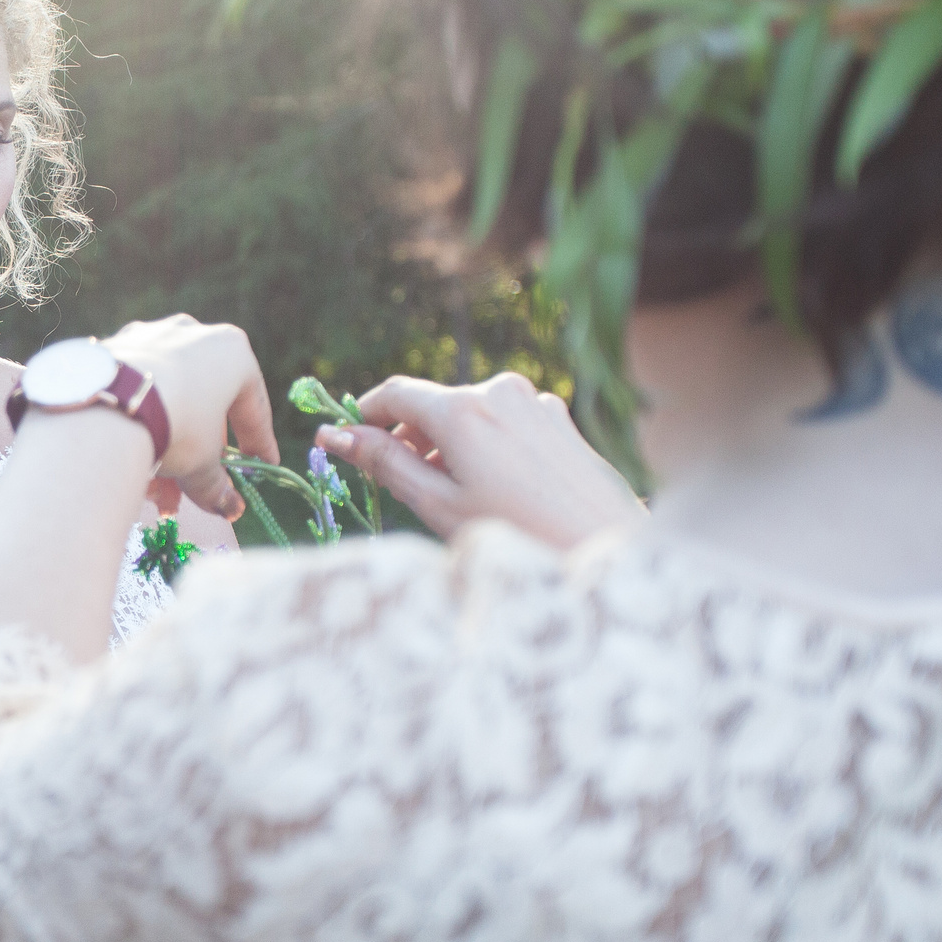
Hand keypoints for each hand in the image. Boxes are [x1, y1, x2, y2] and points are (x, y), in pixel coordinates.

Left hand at [99, 314, 277, 520]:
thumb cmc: (177, 427)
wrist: (109, 404)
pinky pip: (137, 392)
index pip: (253, 407)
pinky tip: (131, 465)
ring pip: (168, 400)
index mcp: (232, 353)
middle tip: (195, 490)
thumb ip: (217, 486)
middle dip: (199, 454)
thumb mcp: (202, 465)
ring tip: (156, 495)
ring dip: (166, 448)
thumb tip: (229, 508)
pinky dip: (138, 425)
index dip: (259, 443)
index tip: (263, 465)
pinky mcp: (115, 347)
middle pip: (204, 405)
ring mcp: (151, 335)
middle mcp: (194, 334)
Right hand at [321, 372, 643, 548]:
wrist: (608, 550)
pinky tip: (495, 491)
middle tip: (400, 486)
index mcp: (462, 408)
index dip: (364, 416)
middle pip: (433, 405)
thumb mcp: (438, 503)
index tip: (346, 443)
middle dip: (409, 439)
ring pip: (469, 414)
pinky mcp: (558, 417)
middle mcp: (498, 390)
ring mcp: (534, 401)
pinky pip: (503, 422)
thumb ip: (383, 463)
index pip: (394, 393)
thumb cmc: (517, 535)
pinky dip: (484, 446)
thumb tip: (332, 436)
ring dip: (448, 445)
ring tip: (454, 498)